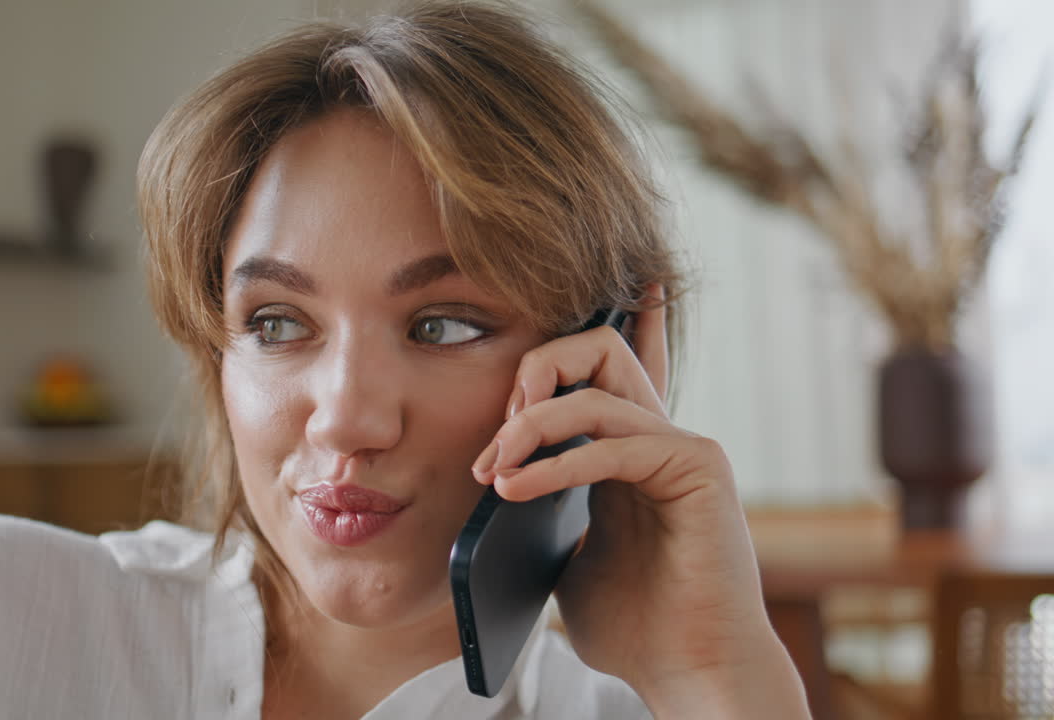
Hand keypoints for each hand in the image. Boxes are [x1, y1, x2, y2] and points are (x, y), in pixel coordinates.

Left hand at [470, 289, 808, 717]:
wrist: (688, 674)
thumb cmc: (634, 625)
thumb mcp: (564, 557)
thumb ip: (543, 509)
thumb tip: (495, 482)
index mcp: (631, 450)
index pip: (619, 367)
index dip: (612, 318)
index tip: (598, 287)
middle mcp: (659, 435)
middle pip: (600, 346)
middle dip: (534, 370)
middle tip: (499, 432)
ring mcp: (682, 446)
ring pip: (598, 384)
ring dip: (531, 421)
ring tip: (496, 470)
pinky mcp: (698, 467)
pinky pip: (611, 441)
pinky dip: (555, 462)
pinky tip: (517, 487)